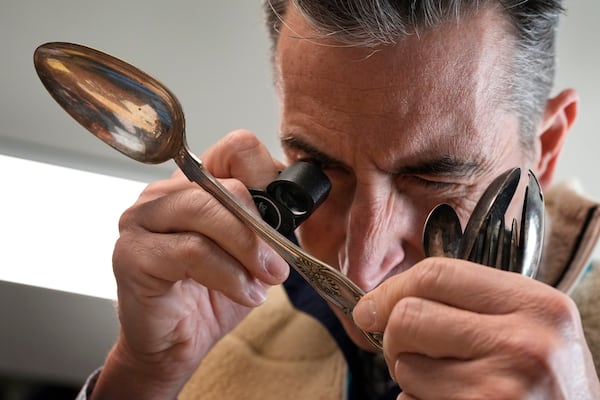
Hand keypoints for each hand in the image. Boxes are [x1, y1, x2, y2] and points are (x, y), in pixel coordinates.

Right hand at [92, 130, 288, 398]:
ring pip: (206, 212)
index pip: (236, 148)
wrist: (178, 343)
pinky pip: (191, 251)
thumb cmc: (213, 294)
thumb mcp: (253, 253)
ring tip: (263, 282)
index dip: (267, 179)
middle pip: (224, 184)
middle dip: (260, 229)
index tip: (282, 221)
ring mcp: (141, 218)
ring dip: (246, 251)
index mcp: (195, 183)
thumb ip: (268, 223)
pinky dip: (227, 275)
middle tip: (278, 266)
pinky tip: (243, 294)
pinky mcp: (131, 253)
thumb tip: (293, 207)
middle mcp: (164, 193)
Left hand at [353, 257, 599, 398]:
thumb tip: (377, 303)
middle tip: (407, 351)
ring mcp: (501, 388)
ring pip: (406, 367)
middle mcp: (523, 343)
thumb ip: (470, 304)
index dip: (391, 289)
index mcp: (536, 304)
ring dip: (411, 378)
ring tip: (447, 384)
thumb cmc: (547, 383)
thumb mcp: (531, 328)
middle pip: (409, 317)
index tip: (370, 308)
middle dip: (394, 337)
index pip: (436, 274)